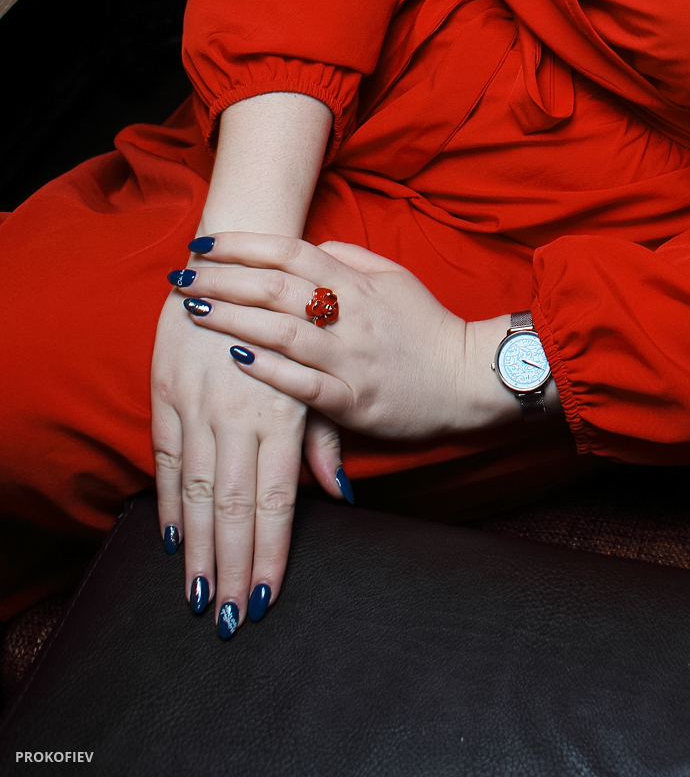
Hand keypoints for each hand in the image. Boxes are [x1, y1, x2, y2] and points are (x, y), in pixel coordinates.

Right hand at [151, 285, 331, 636]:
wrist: (252, 251)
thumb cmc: (300, 317)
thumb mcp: (322, 370)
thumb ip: (325, 439)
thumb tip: (341, 494)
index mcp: (283, 409)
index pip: (275, 501)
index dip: (269, 552)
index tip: (264, 597)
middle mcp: (240, 411)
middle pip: (233, 506)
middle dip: (230, 567)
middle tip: (227, 619)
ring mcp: (201, 402)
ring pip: (197, 489)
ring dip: (196, 547)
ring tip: (196, 595)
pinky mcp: (169, 390)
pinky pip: (167, 455)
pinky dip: (168, 499)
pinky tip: (171, 538)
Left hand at [178, 233, 525, 444]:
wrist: (468, 378)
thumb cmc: (427, 327)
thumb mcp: (394, 278)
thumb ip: (351, 258)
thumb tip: (312, 245)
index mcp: (357, 282)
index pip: (290, 252)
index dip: (244, 244)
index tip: (205, 242)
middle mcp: (350, 315)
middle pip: (276, 288)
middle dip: (223, 278)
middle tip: (181, 275)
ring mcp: (350, 358)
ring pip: (282, 332)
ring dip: (233, 319)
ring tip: (195, 310)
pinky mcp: (353, 400)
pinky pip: (303, 384)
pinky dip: (267, 371)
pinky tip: (235, 361)